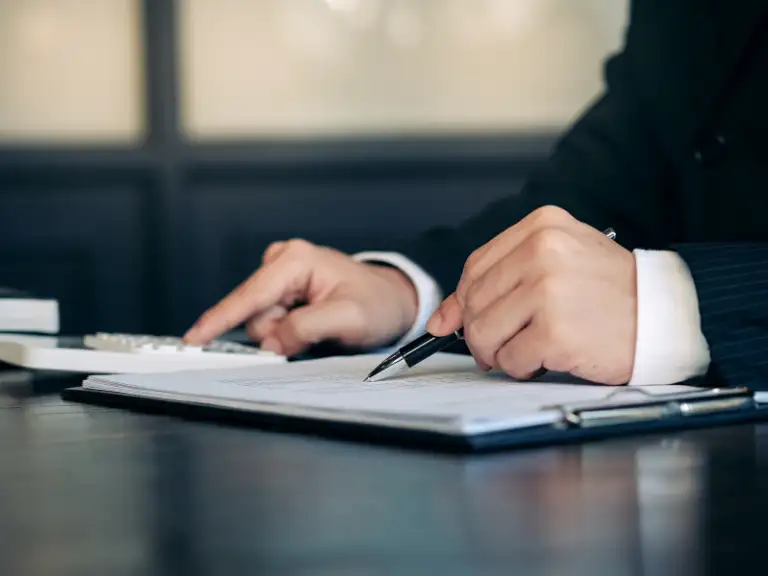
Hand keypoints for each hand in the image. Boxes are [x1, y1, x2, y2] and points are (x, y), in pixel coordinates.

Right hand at [183, 239, 417, 355]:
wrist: (390, 300)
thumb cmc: (376, 303)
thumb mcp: (349, 318)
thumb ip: (306, 328)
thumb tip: (271, 341)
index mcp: (296, 260)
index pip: (250, 295)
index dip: (220, 319)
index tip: (194, 338)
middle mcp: (283, 260)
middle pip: (254, 313)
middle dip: (275, 334)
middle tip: (312, 337)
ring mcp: (281, 273)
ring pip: (260, 320)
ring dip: (283, 334)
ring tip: (318, 328)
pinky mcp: (282, 287)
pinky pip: (269, 318)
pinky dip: (285, 330)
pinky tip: (308, 325)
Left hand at [427, 206, 636, 384]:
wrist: (663, 314)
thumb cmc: (609, 291)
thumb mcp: (556, 266)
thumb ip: (498, 283)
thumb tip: (440, 319)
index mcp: (542, 227)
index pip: (475, 266)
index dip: (464, 300)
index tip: (464, 320)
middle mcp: (543, 251)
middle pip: (474, 301)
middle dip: (481, 332)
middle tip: (503, 343)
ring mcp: (549, 290)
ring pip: (483, 332)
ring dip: (498, 352)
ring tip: (525, 350)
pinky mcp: (556, 330)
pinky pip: (510, 359)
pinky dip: (522, 367)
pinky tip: (546, 358)